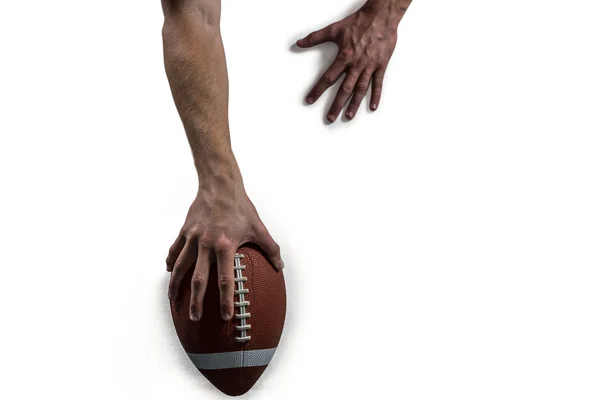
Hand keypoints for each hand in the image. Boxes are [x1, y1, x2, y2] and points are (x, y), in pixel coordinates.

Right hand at [166, 174, 282, 321]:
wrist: (219, 185)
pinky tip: (170, 273)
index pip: (225, 279)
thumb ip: (270, 248)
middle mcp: (207, 244)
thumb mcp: (259, 227)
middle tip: (195, 318)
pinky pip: (175, 250)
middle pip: (199, 279)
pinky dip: (171, 262)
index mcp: (226, 246)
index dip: (226, 299)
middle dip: (196, 301)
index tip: (226, 315)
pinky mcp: (185, 231)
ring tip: (174, 301)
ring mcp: (193, 238)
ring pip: (181, 267)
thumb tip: (280, 266)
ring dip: (177, 286)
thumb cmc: (240, 206)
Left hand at [297, 0, 407, 121]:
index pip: (328, 78)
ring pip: (360, 89)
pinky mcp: (381, 65)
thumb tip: (299, 43)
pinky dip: (376, 95)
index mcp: (344, 57)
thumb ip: (315, 37)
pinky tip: (372, 107)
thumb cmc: (359, 22)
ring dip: (354, 104)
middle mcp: (356, 65)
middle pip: (344, 89)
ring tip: (348, 116)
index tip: (310, 100)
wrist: (381, 16)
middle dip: (336, 105)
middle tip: (330, 118)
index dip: (318, 90)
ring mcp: (369, 66)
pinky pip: (378, 83)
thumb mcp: (334, 29)